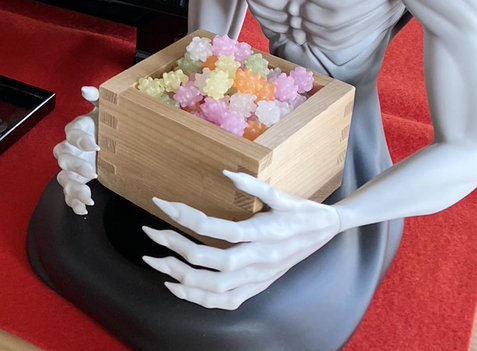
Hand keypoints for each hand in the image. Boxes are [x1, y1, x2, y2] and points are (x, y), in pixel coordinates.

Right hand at [53, 86, 99, 214]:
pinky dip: (74, 203)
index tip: (95, 146)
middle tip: (92, 173)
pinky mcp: (76, 183)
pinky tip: (84, 208)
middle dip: (75, 166)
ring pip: (63, 178)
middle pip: (62, 157)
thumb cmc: (108, 128)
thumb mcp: (106, 111)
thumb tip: (85, 89)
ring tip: (88, 196)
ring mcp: (72, 169)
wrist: (115, 146)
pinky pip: (68, 195)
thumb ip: (97, 98)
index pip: (71, 133)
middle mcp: (71, 150)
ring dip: (73, 187)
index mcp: (77, 132)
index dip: (80, 139)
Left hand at [141, 171, 341, 309]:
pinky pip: (224, 302)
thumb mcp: (282, 194)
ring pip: (213, 288)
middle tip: (149, 231)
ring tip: (155, 260)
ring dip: (179, 276)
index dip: (184, 217)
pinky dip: (197, 299)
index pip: (215, 229)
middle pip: (208, 261)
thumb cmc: (302, 210)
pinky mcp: (257, 288)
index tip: (161, 203)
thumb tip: (226, 173)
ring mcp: (258, 279)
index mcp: (264, 234)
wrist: (327, 232)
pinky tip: (176, 287)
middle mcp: (259, 260)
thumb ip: (254, 185)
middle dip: (174, 247)